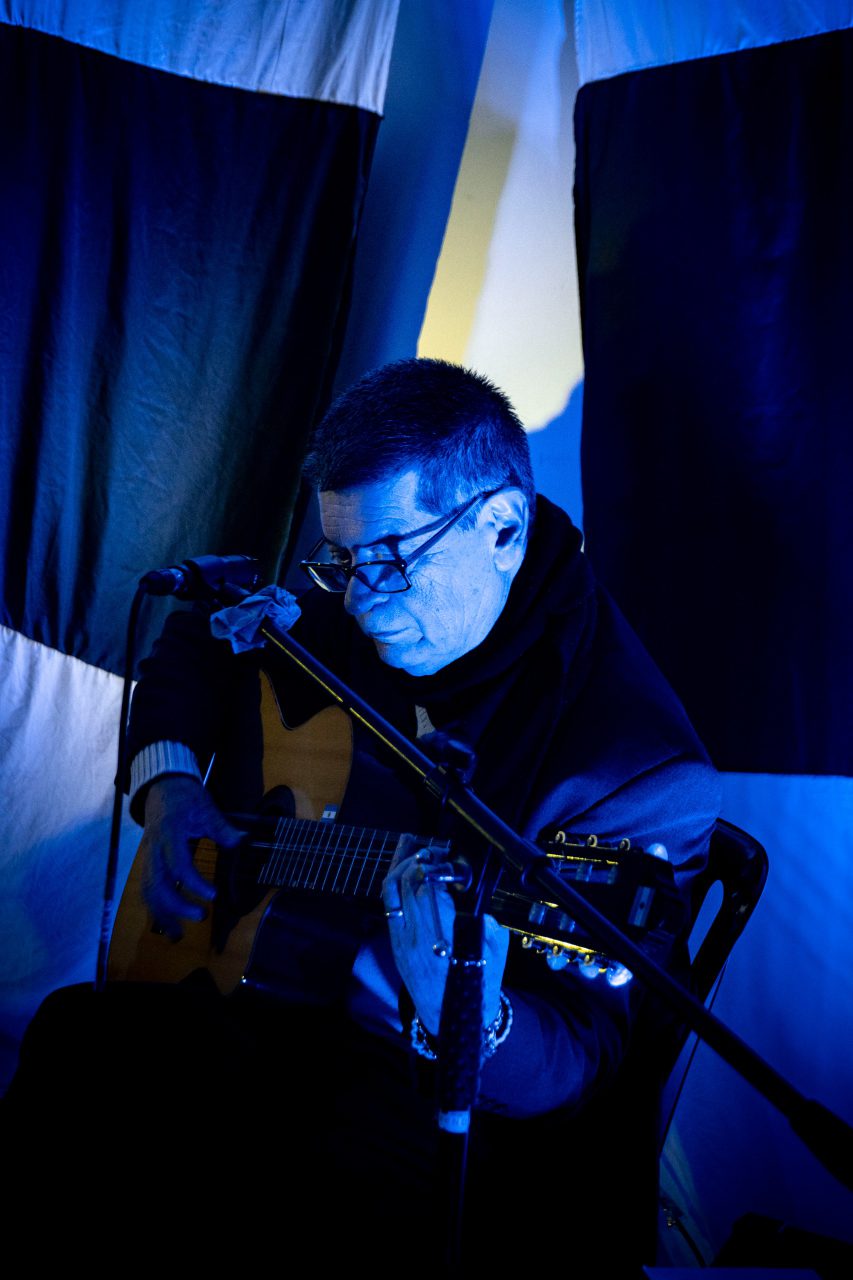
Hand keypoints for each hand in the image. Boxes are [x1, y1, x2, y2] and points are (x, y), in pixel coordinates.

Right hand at [140, 775, 244, 938]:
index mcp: (169, 834)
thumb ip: (221, 827)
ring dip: (161, 915)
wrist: (161, 787)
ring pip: (148, 891)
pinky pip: (147, 890)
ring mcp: (147, 857)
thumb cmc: (186, 797)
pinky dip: (156, 909)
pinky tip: (168, 925)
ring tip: (178, 936)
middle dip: (176, 906)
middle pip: (156, 884)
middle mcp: (153, 849)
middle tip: (201, 916)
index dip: (194, 883)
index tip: (213, 895)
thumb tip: (240, 841)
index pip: (178, 865)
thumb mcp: (206, 807)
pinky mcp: (147, 863)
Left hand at [382, 836, 509, 1036]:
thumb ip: (486, 920)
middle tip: (433, 852)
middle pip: (407, 885)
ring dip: (400, 866)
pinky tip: (403, 867)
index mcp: (444, 939)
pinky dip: (394, 882)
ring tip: (415, 851)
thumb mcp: (495, 950)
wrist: (451, 1016)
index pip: (430, 891)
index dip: (436, 870)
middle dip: (418, 861)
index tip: (448, 863)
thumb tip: (473, 894)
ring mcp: (401, 940)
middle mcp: (417, 938)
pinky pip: (389, 904)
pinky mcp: (395, 943)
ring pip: (391, 891)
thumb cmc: (478, 983)